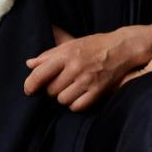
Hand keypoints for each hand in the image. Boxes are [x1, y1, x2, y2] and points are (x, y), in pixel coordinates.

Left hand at [23, 27, 144, 111]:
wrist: (122, 48)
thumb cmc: (93, 46)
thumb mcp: (70, 45)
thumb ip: (48, 55)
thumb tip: (29, 64)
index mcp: (65, 55)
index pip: (39, 74)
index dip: (30, 85)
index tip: (29, 90)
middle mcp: (75, 68)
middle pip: (50, 90)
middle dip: (51, 89)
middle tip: (60, 83)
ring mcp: (87, 80)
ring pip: (62, 100)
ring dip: (64, 97)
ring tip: (71, 88)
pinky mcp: (98, 91)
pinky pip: (77, 106)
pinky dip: (75, 104)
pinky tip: (79, 95)